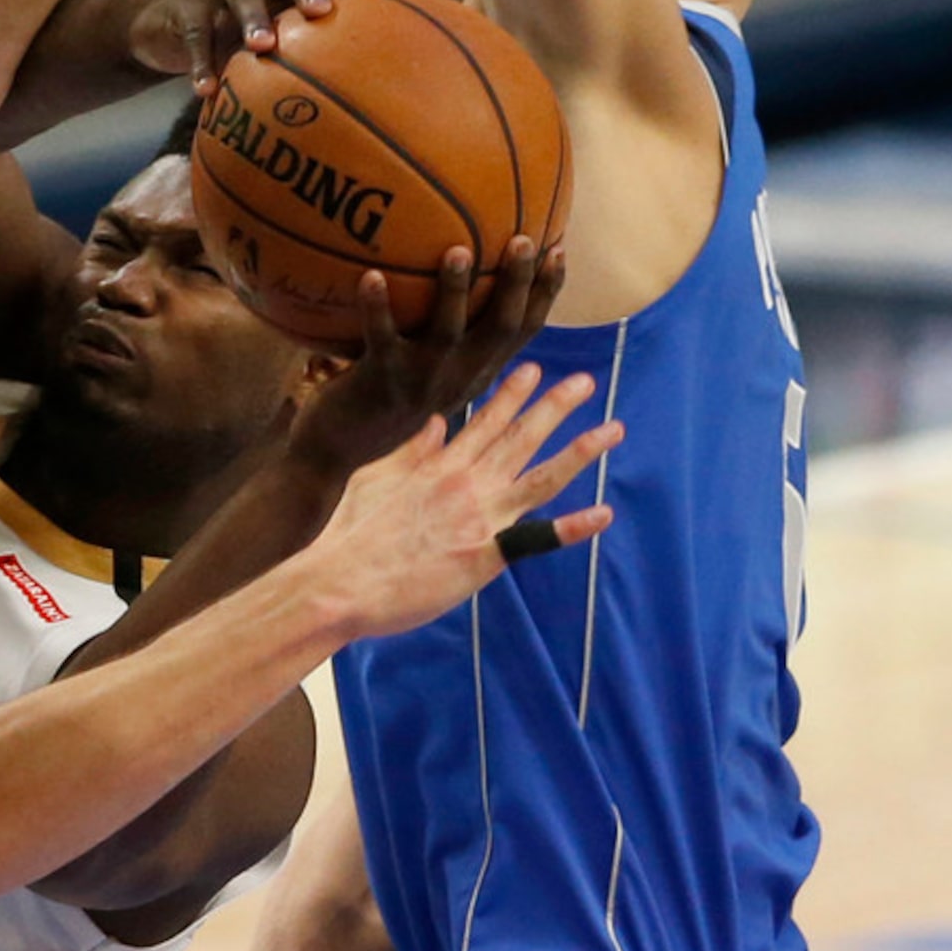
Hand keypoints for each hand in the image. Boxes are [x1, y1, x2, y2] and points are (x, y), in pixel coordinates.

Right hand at [128, 0, 375, 96]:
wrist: (164, 27)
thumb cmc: (234, 40)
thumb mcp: (271, 41)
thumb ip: (307, 57)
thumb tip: (360, 106)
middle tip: (319, 11)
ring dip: (255, 19)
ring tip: (262, 47)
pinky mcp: (188, 7)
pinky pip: (198, 34)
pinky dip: (202, 62)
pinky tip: (206, 91)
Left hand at [288, 238, 565, 477]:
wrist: (337, 452)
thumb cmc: (378, 401)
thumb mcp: (424, 373)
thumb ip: (443, 340)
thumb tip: (452, 275)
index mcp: (473, 373)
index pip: (522, 330)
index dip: (545, 292)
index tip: (559, 248)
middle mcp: (456, 377)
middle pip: (500, 327)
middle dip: (516, 284)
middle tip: (523, 240)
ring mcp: (420, 379)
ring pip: (447, 332)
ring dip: (454, 291)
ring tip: (457, 249)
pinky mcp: (380, 379)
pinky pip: (381, 336)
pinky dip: (376, 306)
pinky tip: (370, 275)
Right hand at [305, 360, 620, 643]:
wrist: (339, 581)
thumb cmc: (348, 534)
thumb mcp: (374, 478)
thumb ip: (410, 452)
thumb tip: (435, 424)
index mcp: (437, 465)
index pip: (482, 420)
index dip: (512, 394)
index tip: (533, 369)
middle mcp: (465, 484)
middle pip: (519, 438)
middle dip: (555, 406)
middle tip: (585, 382)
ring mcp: (479, 519)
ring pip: (540, 477)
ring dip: (579, 452)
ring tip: (612, 430)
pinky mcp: (484, 556)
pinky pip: (535, 540)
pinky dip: (570, 528)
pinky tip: (603, 514)